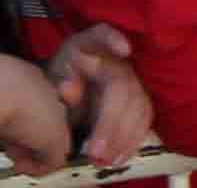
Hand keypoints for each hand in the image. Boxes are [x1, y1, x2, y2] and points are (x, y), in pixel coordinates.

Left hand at [46, 25, 152, 163]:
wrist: (70, 83)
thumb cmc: (61, 76)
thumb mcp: (53, 75)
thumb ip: (60, 81)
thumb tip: (69, 91)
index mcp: (90, 45)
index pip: (103, 34)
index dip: (115, 39)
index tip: (124, 51)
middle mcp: (117, 60)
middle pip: (122, 87)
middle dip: (111, 122)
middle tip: (95, 153)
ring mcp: (133, 79)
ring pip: (138, 107)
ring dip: (122, 137)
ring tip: (104, 161)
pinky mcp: (140, 99)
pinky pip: (143, 119)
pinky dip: (132, 140)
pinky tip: (119, 158)